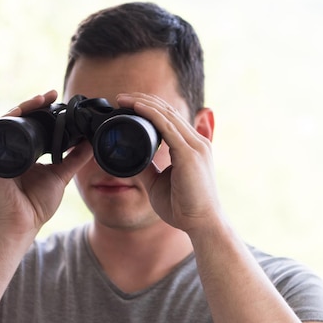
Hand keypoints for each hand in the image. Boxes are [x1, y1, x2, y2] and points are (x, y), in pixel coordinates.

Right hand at [0, 90, 92, 237]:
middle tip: (51, 95)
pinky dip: (7, 121)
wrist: (22, 225)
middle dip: (33, 104)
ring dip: (22, 108)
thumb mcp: (60, 176)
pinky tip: (18, 112)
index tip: (57, 98)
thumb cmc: (36, 205)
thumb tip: (90, 142)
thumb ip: (74, 159)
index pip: (29, 123)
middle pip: (18, 118)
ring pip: (6, 121)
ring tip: (40, 100)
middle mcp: (6, 149)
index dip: (41, 109)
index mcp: (21, 151)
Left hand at [116, 92, 221, 233]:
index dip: (149, 108)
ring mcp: (196, 146)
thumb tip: (132, 158)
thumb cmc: (184, 207)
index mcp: (193, 147)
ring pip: (167, 115)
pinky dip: (151, 114)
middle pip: (168, 111)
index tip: (128, 105)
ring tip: (123, 99)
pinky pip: (167, 127)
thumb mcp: (159, 182)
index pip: (171, 118)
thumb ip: (148, 168)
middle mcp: (197, 142)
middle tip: (120, 98)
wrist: (201, 224)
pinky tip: (137, 108)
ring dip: (143, 103)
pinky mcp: (190, 154)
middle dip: (143, 101)